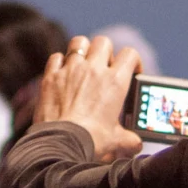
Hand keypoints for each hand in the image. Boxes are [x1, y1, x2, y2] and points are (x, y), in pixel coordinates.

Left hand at [35, 35, 143, 159]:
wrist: (61, 143)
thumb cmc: (91, 141)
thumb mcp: (116, 141)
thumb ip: (129, 139)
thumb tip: (136, 145)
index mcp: (115, 82)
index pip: (130, 54)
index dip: (133, 60)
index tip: (131, 72)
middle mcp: (94, 70)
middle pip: (103, 42)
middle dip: (106, 51)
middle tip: (105, 67)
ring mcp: (70, 70)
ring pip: (79, 42)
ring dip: (83, 49)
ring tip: (83, 63)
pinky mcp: (51, 77)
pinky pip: (56, 57)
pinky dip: (60, 62)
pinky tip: (62, 73)